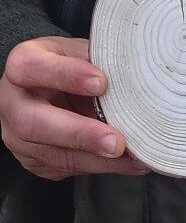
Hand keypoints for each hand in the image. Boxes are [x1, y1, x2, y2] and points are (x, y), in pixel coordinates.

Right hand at [0, 36, 145, 179]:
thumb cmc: (72, 69)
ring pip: (54, 155)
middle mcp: (12, 103)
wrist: (53, 91)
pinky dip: (103, 167)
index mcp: (23, 66)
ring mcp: (19, 137)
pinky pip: (69, 168)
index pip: (31, 68)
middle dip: (79, 134)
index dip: (65, 76)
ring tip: (134, 158)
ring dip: (99, 160)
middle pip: (33, 123)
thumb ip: (99, 62)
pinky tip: (128, 163)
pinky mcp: (36, 161)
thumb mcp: (80, 54)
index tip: (101, 82)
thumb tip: (136, 77)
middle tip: (116, 142)